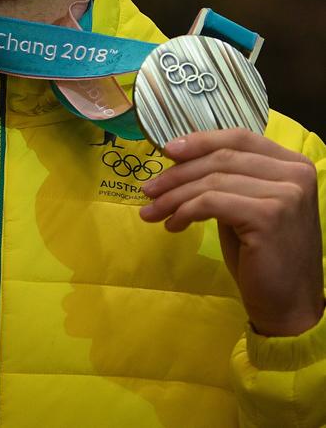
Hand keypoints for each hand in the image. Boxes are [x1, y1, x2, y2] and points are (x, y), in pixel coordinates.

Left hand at [139, 129, 323, 335]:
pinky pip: (212, 202)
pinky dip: (185, 211)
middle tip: (149, 189)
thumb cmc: (263, 257)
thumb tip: (179, 157)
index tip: (167, 150)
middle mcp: (295, 173)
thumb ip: (225, 179)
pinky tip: (173, 225)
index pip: (239, 138)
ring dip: (175, 196)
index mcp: (293, 163)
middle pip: (221, 158)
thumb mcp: (244, 206)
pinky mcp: (269, 215)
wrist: (289, 306)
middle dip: (178, 173)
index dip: (201, 140)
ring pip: (213, 181)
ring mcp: (286, 193)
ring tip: (154, 211)